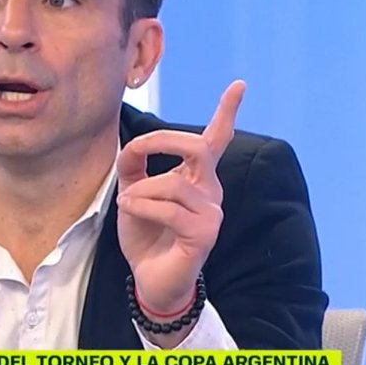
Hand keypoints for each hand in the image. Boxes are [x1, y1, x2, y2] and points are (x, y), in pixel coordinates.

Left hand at [116, 80, 245, 318]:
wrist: (150, 279)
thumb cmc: (147, 236)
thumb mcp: (133, 192)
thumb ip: (133, 165)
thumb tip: (132, 144)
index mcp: (198, 178)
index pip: (216, 140)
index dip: (227, 112)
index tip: (238, 85)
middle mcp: (211, 191)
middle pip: (198, 147)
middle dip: (164, 141)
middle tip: (136, 153)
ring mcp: (212, 212)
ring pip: (174, 182)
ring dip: (140, 191)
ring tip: (127, 205)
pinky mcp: (205, 233)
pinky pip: (170, 208)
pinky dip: (143, 207)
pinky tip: (132, 212)